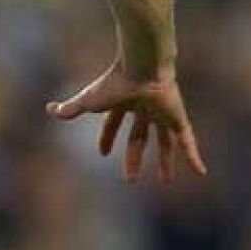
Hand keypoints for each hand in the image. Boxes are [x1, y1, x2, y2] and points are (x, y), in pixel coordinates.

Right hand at [46, 63, 205, 182]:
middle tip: (130, 179)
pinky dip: (194, 156)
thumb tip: (49, 110)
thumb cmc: (113, 83)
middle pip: (139, 136)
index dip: (107, 138)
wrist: (142, 68)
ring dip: (165, 161)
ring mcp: (163, 114)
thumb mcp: (88, 101)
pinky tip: (201, 172)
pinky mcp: (178, 118)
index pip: (113, 123)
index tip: (102, 154)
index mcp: (123, 102)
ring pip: (165, 141)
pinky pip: (187, 141)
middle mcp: (144, 108)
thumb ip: (69, 108)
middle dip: (133, 157)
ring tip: (165, 181)